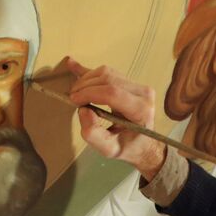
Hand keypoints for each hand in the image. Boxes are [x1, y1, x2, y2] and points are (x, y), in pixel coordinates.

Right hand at [64, 57, 166, 177]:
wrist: (142, 144)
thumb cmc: (127, 147)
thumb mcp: (109, 150)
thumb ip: (94, 135)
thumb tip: (83, 110)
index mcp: (141, 110)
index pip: (112, 93)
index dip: (89, 93)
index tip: (74, 100)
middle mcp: (143, 93)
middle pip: (108, 79)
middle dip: (85, 86)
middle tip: (73, 99)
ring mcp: (138, 85)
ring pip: (107, 73)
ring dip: (87, 80)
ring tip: (77, 94)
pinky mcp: (131, 82)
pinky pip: (108, 72)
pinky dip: (90, 72)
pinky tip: (73, 65)